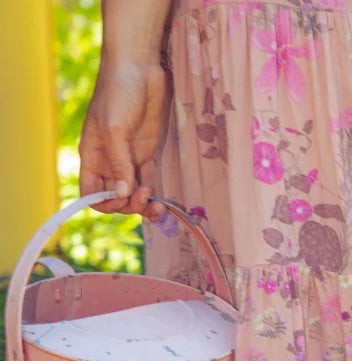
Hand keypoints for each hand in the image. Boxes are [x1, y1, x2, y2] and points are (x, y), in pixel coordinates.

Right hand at [79, 58, 166, 218]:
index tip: (121, 198)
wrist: (140, 67)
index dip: (104, 203)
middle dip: (129, 205)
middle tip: (145, 194)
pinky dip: (155, 198)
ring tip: (158, 204)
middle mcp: (109, 162)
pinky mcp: (146, 156)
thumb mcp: (115, 128)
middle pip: (115, 199)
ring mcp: (128, 160)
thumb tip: (121, 193)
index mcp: (93, 157)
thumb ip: (118, 163)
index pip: (91, 193)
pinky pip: (148, 184)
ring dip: (144, 206)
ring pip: (132, 196)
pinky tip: (164, 204)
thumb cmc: (119, 92)